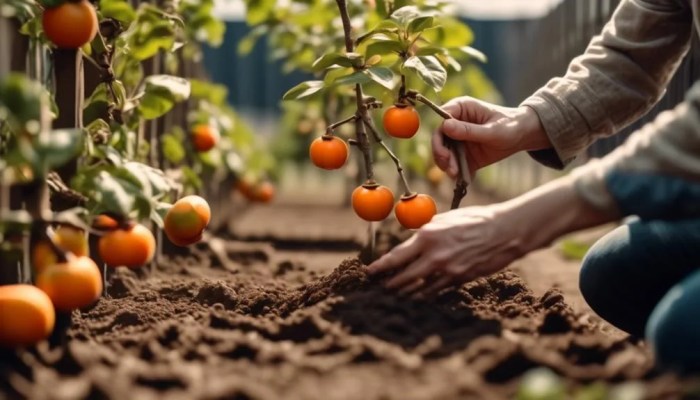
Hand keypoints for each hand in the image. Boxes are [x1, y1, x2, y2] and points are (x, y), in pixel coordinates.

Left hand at [367, 177, 616, 297]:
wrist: (505, 232)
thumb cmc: (474, 220)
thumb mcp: (445, 219)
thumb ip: (426, 230)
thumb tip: (411, 238)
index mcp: (427, 236)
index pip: (397, 256)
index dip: (381, 267)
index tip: (369, 272)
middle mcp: (434, 256)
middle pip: (404, 277)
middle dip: (390, 284)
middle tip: (380, 287)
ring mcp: (447, 270)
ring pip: (419, 288)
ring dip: (405, 292)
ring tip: (395, 294)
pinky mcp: (460, 279)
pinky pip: (437, 290)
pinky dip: (426, 294)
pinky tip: (419, 295)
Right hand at [433, 97, 549, 177]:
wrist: (523, 135)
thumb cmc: (510, 125)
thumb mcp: (492, 130)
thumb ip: (469, 130)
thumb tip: (445, 126)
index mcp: (460, 109)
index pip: (441, 123)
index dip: (438, 139)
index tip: (445, 154)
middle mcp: (456, 124)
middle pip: (439, 141)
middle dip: (442, 156)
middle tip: (451, 169)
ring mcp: (458, 140)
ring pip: (444, 154)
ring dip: (448, 166)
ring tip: (457, 175)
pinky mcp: (464, 154)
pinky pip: (455, 164)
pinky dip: (458, 174)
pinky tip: (466, 179)